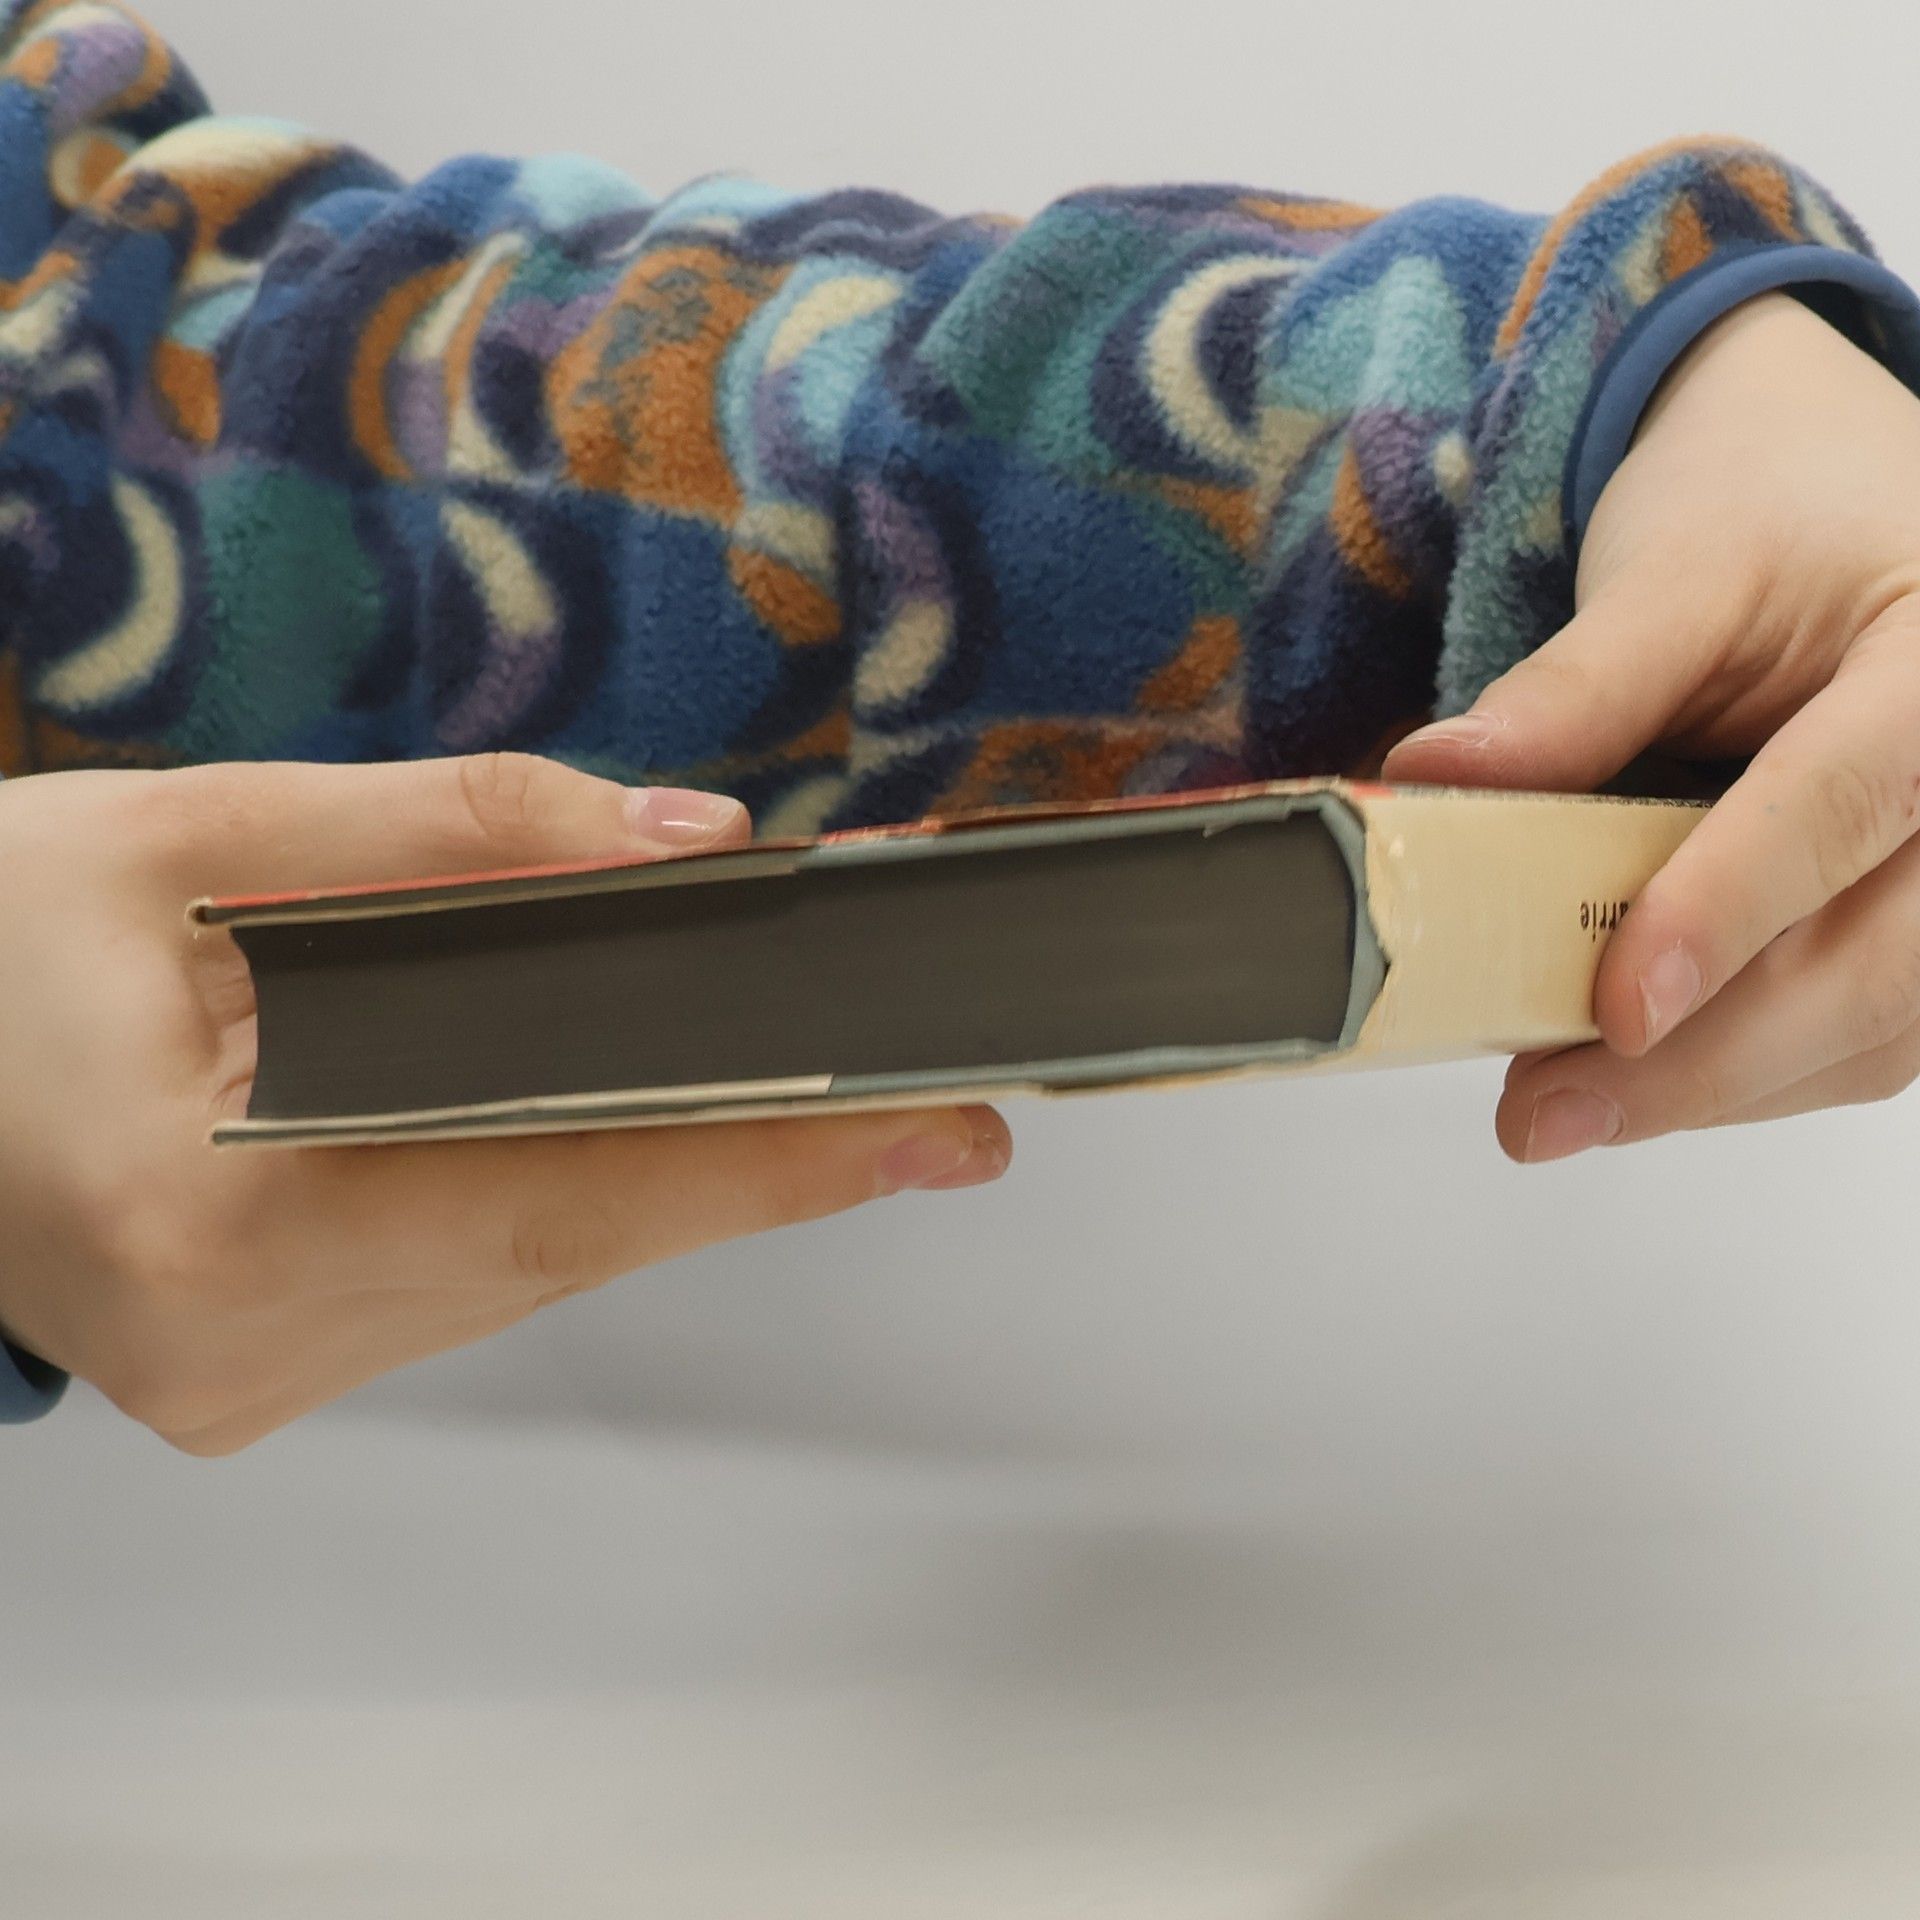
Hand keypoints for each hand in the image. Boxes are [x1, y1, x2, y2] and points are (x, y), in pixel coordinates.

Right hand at [0, 756, 1008, 1452]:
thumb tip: (687, 845)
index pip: (558, 1186)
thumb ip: (458, 831)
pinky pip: (463, 1284)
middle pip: (565, 1239)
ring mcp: (244, 1380)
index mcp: (200, 1207)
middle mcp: (234, 1338)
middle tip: (912, 1100)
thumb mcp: (197, 834)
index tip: (934, 1129)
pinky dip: (552, 1197)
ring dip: (659, 1177)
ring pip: (528, 1271)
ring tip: (796, 1096)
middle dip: (749, 1159)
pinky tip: (620, 1129)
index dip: (766, 1158)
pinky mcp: (253, 1377)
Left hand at [1384, 291, 1919, 1158]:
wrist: (1841, 489)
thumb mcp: (1672, 567)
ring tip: (1565, 1105)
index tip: (1618, 1010)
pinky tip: (1646, 1079)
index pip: (1843, 799)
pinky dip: (1756, 1072)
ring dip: (1725, 1085)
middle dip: (1709, 1056)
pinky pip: (1875, 1030)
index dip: (1728, 910)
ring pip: (1885, 1022)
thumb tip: (1434, 777)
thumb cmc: (1770, 507)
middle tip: (1544, 1110)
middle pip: (1883, 956)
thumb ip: (1573, 688)